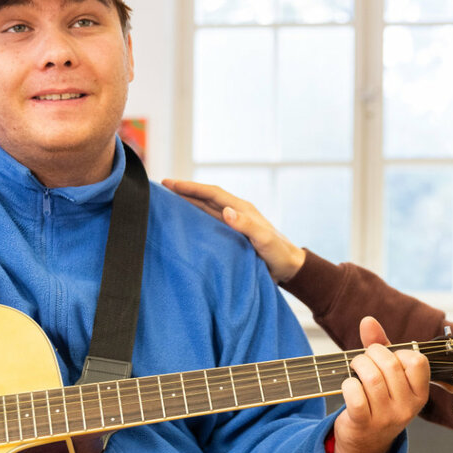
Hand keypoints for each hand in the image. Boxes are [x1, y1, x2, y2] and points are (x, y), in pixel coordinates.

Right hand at [161, 178, 306, 282]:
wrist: (290, 269)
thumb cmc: (279, 255)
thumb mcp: (265, 241)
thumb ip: (247, 226)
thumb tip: (226, 211)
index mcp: (242, 209)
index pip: (211, 193)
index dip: (190, 188)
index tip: (170, 184)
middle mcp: (236, 213)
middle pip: (205, 198)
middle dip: (184, 191)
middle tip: (162, 188)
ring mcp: (233, 224)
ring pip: (205, 209)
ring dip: (187, 203)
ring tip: (167, 201)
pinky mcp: (231, 236)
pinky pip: (209, 223)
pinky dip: (194, 219)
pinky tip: (184, 224)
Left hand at [331, 317, 429, 452]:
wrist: (365, 443)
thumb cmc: (379, 403)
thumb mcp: (388, 377)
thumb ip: (381, 346)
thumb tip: (368, 320)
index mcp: (420, 393)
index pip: (417, 361)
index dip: (398, 352)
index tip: (388, 358)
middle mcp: (407, 407)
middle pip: (390, 365)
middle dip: (371, 354)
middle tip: (364, 360)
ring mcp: (386, 417)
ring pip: (371, 378)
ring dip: (357, 365)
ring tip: (355, 369)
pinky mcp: (364, 423)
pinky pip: (354, 395)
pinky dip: (348, 384)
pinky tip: (348, 386)